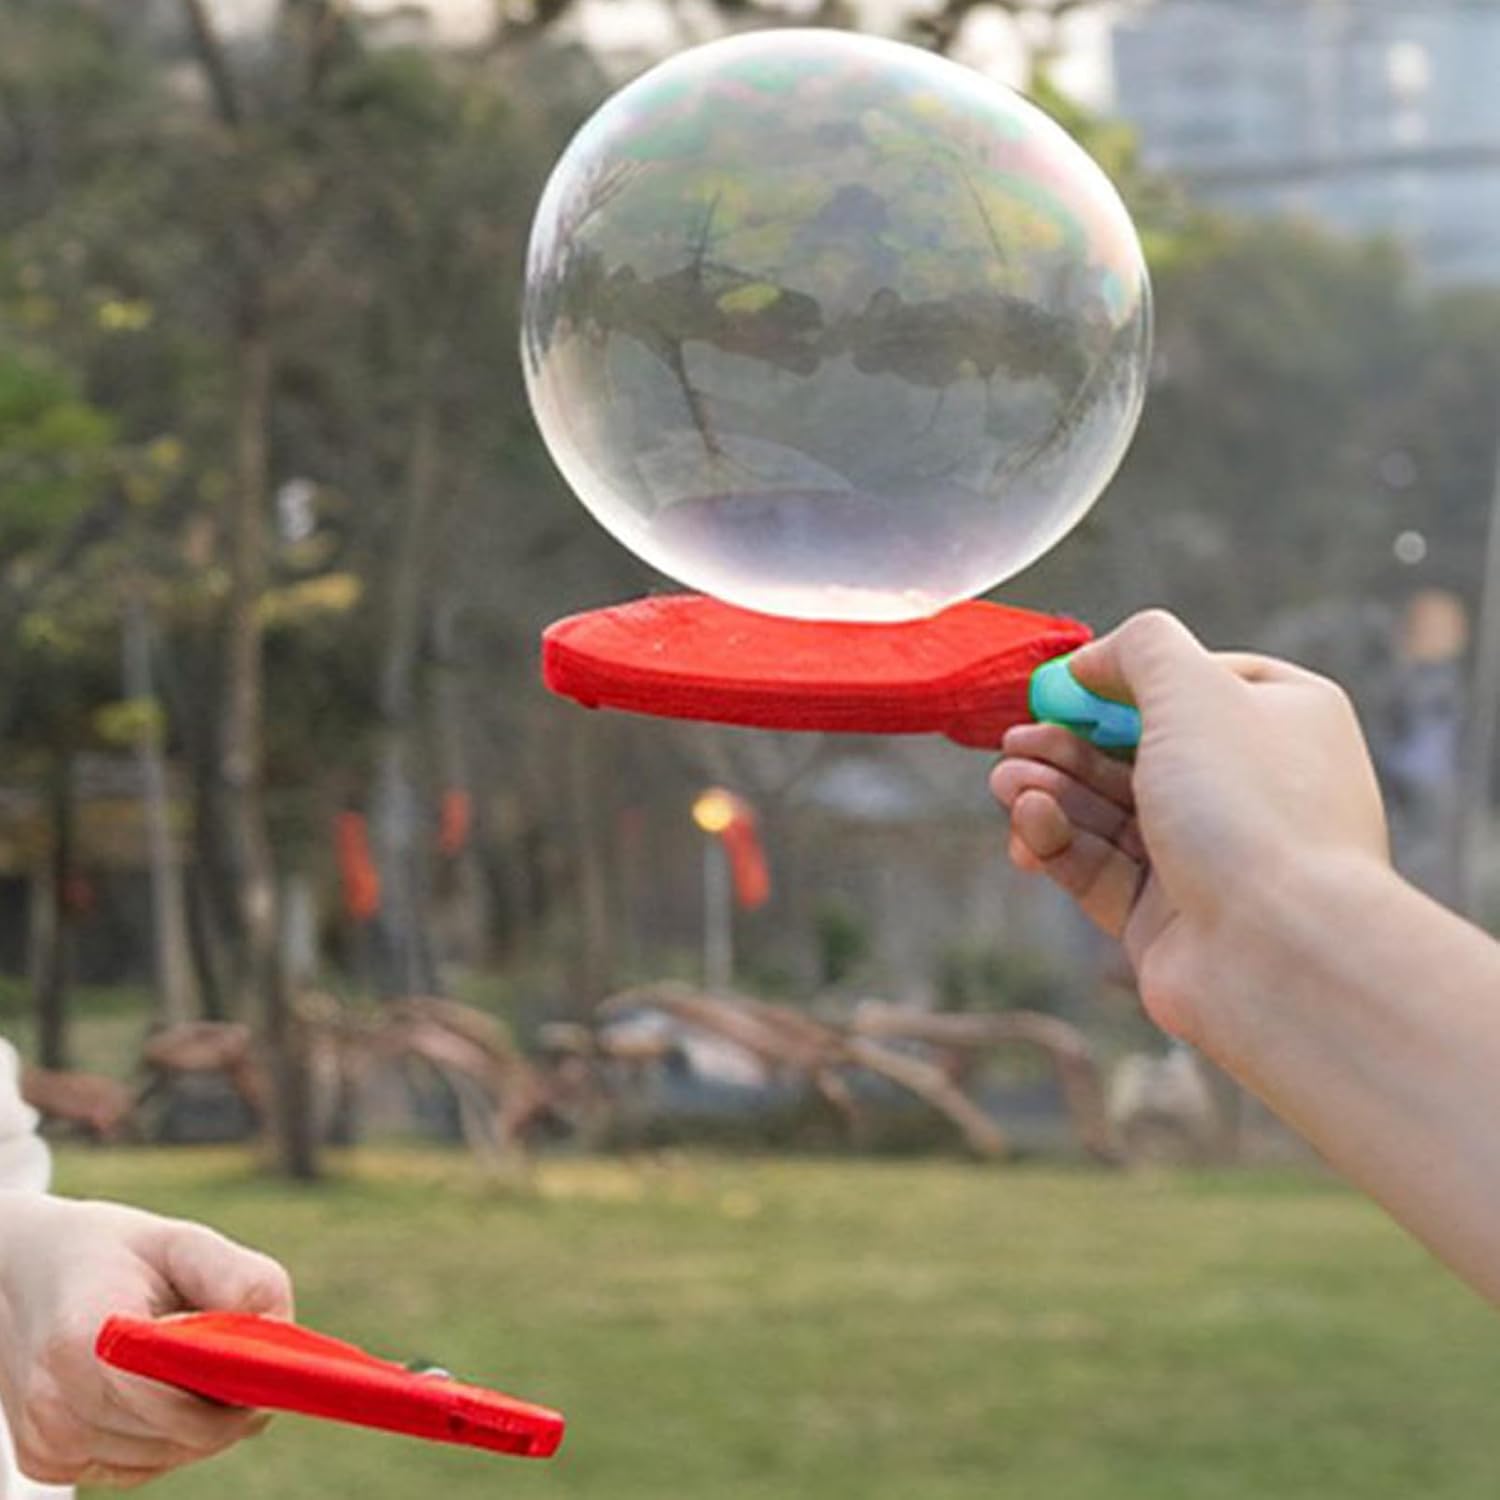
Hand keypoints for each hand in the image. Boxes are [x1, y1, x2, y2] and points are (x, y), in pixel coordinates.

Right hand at [0, 1194, 291, 1488]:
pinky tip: (163, 1390)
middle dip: (223, 1413)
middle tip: (252, 1374)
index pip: (170, 1404)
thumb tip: (278, 1330)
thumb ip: (238, 1277)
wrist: (29, 1273)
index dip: (228, 1401)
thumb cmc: (118, 1253)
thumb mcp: (181, 1242)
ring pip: (159, 1458)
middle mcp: (55, 1399)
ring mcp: (45, 1437)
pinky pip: (134, 1465)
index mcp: (85, 1338)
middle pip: (171, 1437)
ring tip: (201, 1370)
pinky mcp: (45, 1459)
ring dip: (197, 1426)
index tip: (268, 1382)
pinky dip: (164, 1437)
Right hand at [991, 610, 1389, 1041]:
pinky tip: (1029, 823)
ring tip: (1005, 782)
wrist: (1278, 953)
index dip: (1125, 679)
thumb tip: (1093, 661)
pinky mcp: (1165, 916)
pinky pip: (1099, 866)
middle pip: (1138, 749)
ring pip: (1109, 810)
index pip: (1197, 681)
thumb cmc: (1250, 808)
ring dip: (1051, 789)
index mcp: (1284, 721)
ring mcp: (1208, 856)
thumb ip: (1140, 648)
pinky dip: (1058, 841)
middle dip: (1068, 743)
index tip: (1067, 685)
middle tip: (1014, 741)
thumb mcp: (1193, 689)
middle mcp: (1251, 787)